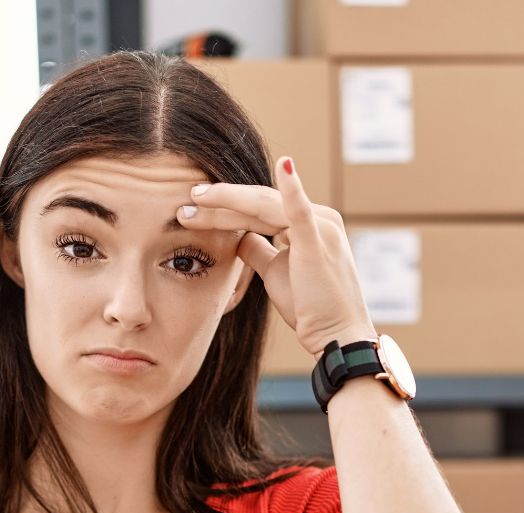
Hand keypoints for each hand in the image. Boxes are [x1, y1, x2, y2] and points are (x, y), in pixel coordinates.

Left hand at [177, 154, 378, 359]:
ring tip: (196, 198)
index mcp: (308, 224)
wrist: (337, 336)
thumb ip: (258, 250)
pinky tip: (284, 165)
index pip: (260, 209)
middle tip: (186, 200)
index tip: (194, 209)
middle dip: (220, 202)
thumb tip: (239, 236)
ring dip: (228, 200)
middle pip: (258, 204)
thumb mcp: (275, 273)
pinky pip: (301, 212)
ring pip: (264, 205)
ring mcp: (321, 227)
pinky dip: (292, 188)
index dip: (226, 208)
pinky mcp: (318, 242)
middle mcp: (318, 218)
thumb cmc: (310, 308)